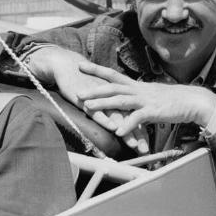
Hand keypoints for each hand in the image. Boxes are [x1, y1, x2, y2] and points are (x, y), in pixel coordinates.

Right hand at [27, 47, 148, 152]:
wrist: (69, 65)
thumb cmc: (85, 81)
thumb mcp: (102, 94)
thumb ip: (111, 107)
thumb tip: (119, 123)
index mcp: (118, 95)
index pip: (133, 115)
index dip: (140, 130)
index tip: (146, 146)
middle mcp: (113, 97)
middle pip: (128, 117)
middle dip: (137, 134)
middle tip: (144, 150)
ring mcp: (101, 98)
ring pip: (116, 116)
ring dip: (126, 130)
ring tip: (132, 144)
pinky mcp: (88, 98)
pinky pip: (98, 111)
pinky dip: (106, 119)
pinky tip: (113, 128)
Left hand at [76, 61, 215, 137]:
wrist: (192, 101)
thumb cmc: (172, 101)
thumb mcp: (150, 97)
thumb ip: (136, 99)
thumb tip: (126, 102)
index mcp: (136, 86)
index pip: (112, 75)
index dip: (96, 70)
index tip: (80, 65)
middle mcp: (138, 90)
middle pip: (112, 86)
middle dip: (94, 88)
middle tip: (77, 91)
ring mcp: (146, 100)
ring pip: (121, 100)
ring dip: (103, 104)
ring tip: (89, 108)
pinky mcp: (154, 111)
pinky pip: (138, 118)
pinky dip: (127, 125)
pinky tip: (117, 132)